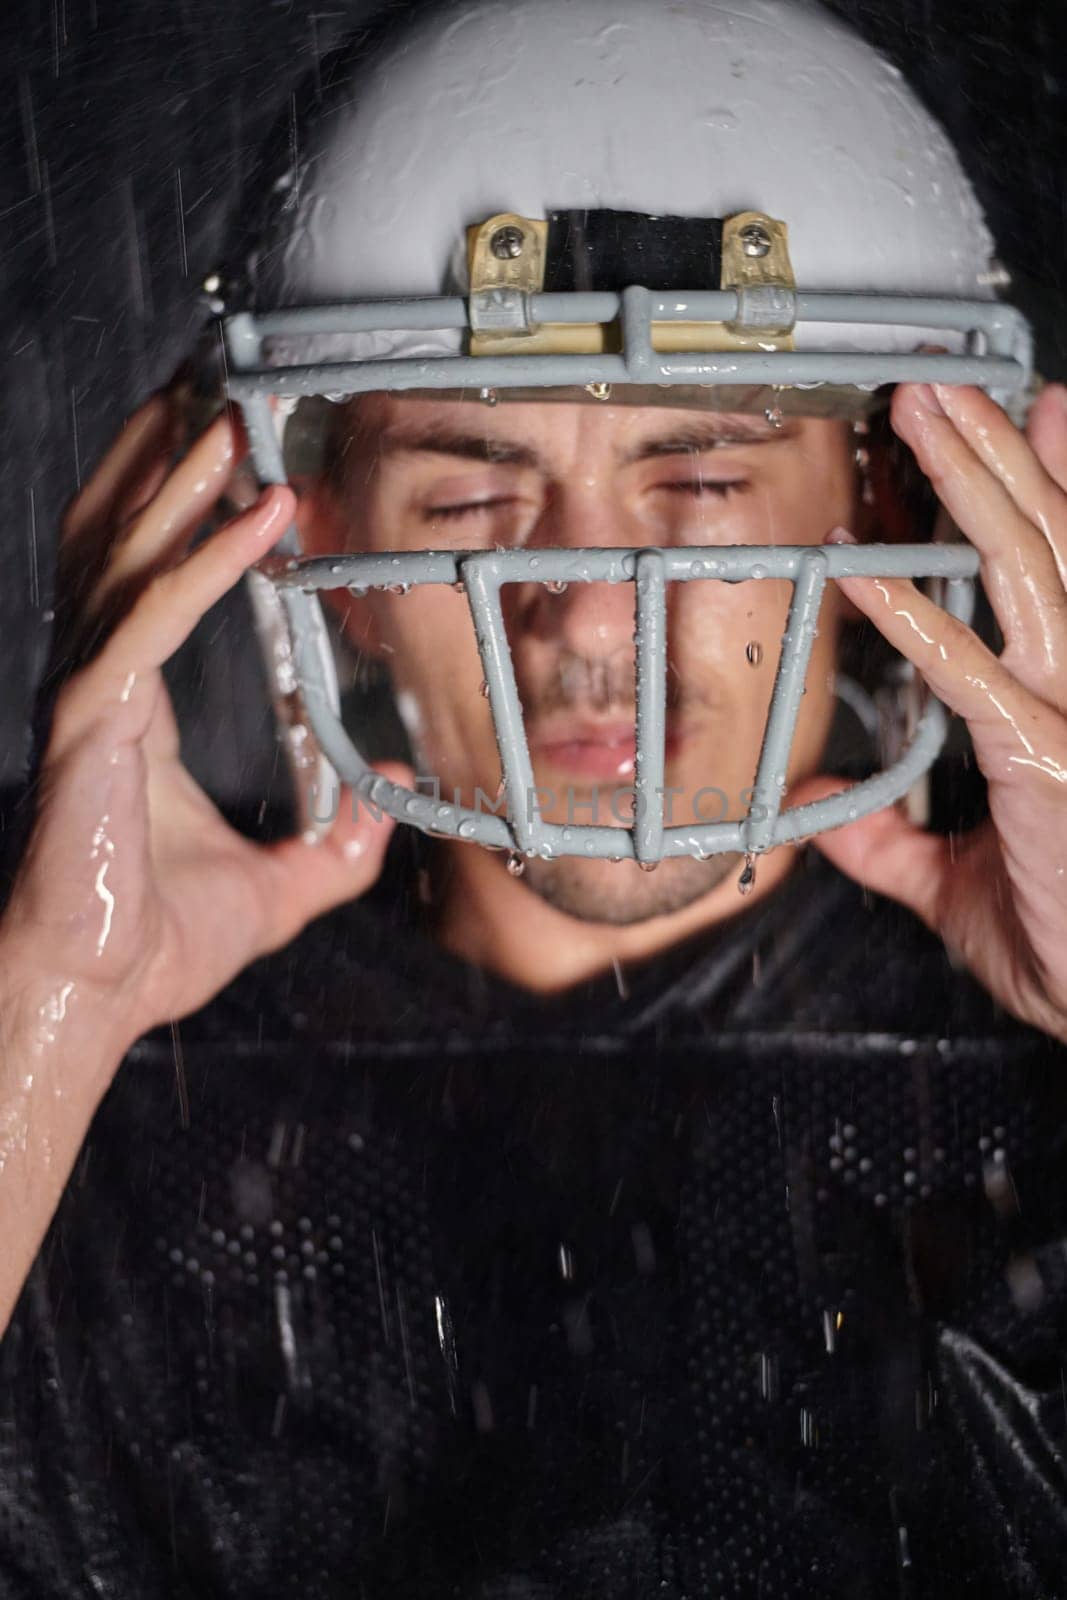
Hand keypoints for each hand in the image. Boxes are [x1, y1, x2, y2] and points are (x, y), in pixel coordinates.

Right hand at [3, 395, 407, 1069]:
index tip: (227, 444)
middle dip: (162, 452)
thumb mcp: (275, 889)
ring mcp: (88, 692)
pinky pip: (151, 618)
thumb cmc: (154, 945)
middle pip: (118, 532)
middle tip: (214, 379)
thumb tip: (393, 807)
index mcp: (129, 699)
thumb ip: (335, 848)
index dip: (178, 502)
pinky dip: (205, 561)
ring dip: (182, 476)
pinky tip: (263, 517)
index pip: (143, 570)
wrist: (93, 997)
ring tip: (231, 412)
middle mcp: (99, 678)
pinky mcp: (92, 720)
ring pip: (126, 552)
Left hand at [807, 380, 1066, 1040]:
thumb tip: (829, 810)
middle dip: (993, 457)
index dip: (1042, 489)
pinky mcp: (1049, 762)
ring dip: (968, 486)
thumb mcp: (962, 888)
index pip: (1060, 573)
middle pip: (1045, 545)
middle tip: (940, 387)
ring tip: (926, 413)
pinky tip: (861, 571)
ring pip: (1027, 574)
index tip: (1023, 417)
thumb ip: (895, 844)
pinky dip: (914, 620)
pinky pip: (972, 677)